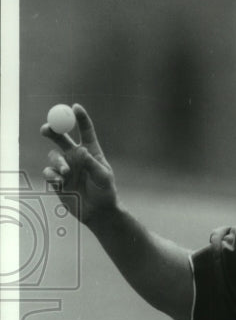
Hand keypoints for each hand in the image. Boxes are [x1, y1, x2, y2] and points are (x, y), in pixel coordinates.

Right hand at [41, 104, 117, 224]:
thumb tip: (80, 151)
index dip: (80, 118)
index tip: (75, 107)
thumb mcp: (103, 177)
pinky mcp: (57, 180)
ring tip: (65, 173)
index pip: (85, 130)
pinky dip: (52, 176)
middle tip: (46, 129)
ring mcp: (65, 167)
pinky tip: (60, 182)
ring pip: (53, 156)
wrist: (98, 212)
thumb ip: (92, 163)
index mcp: (91, 151)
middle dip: (52, 130)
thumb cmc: (106, 192)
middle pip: (60, 137)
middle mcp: (76, 156)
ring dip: (57, 163)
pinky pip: (48, 173)